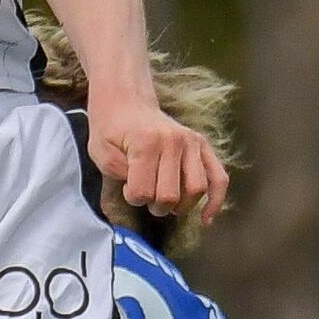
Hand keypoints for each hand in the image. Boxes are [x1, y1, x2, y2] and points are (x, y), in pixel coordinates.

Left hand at [89, 96, 228, 222]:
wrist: (127, 100)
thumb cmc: (111, 127)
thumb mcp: (100, 151)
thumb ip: (117, 174)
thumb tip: (140, 193)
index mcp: (146, 143)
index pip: (143, 192)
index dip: (132, 198)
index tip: (126, 188)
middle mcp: (173, 141)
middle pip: (170, 195)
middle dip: (155, 206)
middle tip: (145, 197)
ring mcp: (191, 141)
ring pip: (196, 189)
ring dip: (180, 205)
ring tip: (167, 202)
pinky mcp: (202, 144)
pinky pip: (219, 177)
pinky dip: (215, 200)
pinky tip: (206, 218)